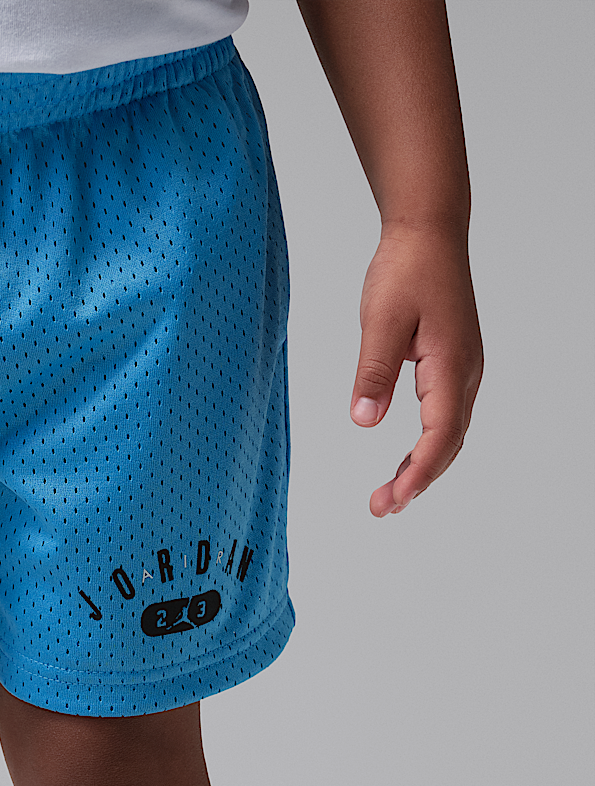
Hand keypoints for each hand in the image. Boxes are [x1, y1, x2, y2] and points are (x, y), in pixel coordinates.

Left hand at [349, 223, 482, 516]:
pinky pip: (444, 418)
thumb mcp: (380, 319)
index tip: (393, 500)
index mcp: (451, 364)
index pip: (439, 433)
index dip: (418, 472)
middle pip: (448, 442)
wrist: (428, 232)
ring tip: (388, 498)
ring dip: (422, 468)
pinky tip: (406, 462)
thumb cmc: (406, 269)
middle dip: (418, 481)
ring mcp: (462, 370)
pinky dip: (426, 446)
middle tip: (381, 509)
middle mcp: (465, 372)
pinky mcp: (452, 366)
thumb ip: (373, 371)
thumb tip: (364, 420)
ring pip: (448, 434)